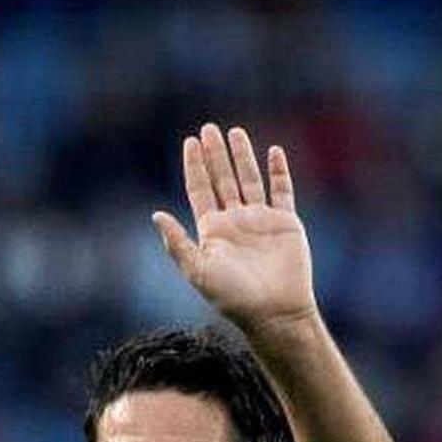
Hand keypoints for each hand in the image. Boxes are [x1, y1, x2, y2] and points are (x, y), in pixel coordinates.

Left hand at [152, 123, 317, 327]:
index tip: (189, 141)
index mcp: (212, 230)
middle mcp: (235, 221)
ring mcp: (261, 220)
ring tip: (235, 132)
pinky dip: (279, 171)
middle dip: (215, 154)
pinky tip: (274, 151)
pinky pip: (282, 190)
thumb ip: (177, 243)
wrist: (275, 313)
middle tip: (208, 128)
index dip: (194, 165)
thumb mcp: (198, 271)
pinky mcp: (286, 222)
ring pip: (250, 179)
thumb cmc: (233, 297)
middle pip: (222, 178)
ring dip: (243, 156)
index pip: (200, 189)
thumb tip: (156, 214)